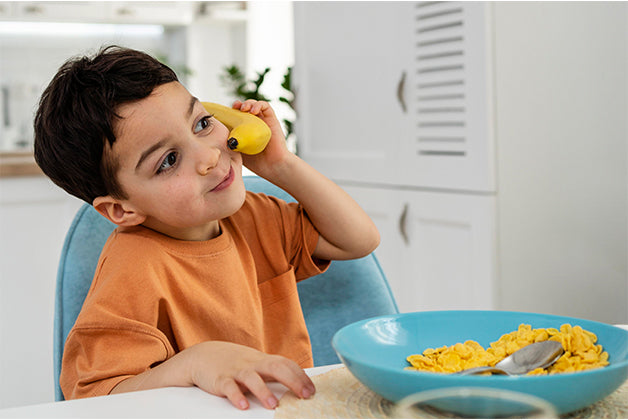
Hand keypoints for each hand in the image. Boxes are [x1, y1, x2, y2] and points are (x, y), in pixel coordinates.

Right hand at [111, 340, 315, 410]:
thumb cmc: (235, 363)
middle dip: (292, 380)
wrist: (202, 356)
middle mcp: (252, 364)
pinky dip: (236, 396)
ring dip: (262, 391)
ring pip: (251, 378)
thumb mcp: (255, 364)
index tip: (312, 390)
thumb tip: (298, 384)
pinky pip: (228, 387)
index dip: (301, 376)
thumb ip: (272, 372)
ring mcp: (236, 371)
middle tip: (304, 395)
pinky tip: (243, 406)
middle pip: (275, 367)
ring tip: (272, 404)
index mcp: (263, 360)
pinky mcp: (220, 380)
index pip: (286, 364)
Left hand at [232, 100, 291, 176]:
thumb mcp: (237, 150)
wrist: (272, 166)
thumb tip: (215, 136)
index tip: (225, 113)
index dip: (230, 112)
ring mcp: (263, 121)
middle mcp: (254, 123)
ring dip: (247, 103)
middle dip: (238, 105)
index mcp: (244, 130)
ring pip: (254, 105)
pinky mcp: (272, 119)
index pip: (236, 115)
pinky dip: (258, 105)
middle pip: (245, 108)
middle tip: (234, 108)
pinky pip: (266, 107)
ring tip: (243, 108)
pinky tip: (253, 111)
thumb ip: (229, 142)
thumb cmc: (256, 162)